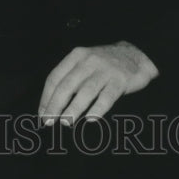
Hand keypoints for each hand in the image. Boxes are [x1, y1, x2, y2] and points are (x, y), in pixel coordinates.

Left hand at [38, 41, 158, 123]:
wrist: (136, 55)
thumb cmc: (104, 64)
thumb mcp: (84, 62)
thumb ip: (70, 77)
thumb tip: (50, 104)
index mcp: (76, 56)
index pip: (55, 77)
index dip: (46, 97)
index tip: (43, 114)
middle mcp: (89, 61)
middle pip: (67, 85)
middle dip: (56, 105)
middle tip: (49, 122)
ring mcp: (105, 70)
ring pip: (86, 92)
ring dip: (74, 109)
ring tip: (66, 122)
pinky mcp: (120, 80)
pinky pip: (107, 97)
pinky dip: (98, 109)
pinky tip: (90, 119)